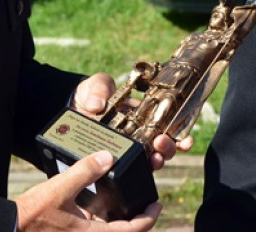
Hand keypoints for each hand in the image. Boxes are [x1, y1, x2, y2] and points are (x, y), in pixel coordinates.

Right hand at [15, 150, 161, 230]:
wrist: (10, 228)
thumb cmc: (33, 214)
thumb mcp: (60, 188)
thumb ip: (85, 171)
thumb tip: (107, 157)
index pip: (133, 231)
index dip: (149, 217)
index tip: (156, 204)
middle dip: (136, 220)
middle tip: (143, 203)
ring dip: (117, 220)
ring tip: (121, 199)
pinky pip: (93, 229)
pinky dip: (100, 220)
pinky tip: (93, 204)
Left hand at [70, 73, 194, 169]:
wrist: (70, 107)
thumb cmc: (89, 94)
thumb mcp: (96, 84)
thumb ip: (100, 88)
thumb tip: (97, 105)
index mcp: (141, 114)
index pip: (166, 124)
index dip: (179, 133)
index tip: (186, 139)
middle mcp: (138, 134)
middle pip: (161, 145)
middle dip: (168, 148)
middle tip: (162, 143)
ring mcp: (126, 149)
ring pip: (148, 160)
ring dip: (156, 160)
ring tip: (155, 158)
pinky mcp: (111, 160)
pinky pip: (126, 169)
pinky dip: (135, 171)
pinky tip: (138, 170)